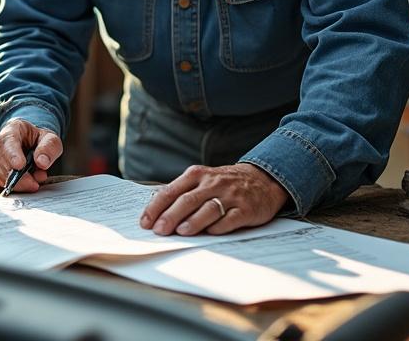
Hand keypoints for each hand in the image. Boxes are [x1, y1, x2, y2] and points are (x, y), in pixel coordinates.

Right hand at [0, 119, 62, 194]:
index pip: (8, 141)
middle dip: (19, 176)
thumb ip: (49, 148)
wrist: (31, 144)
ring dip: (18, 182)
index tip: (19, 166)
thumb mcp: (51, 139)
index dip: (12, 154)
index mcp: (13, 129)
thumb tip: (42, 162)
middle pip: (2, 160)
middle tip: (35, 183)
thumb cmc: (39, 140)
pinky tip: (26, 183)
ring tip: (35, 180)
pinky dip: (14, 186)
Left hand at [139, 163, 289, 236]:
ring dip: (194, 221)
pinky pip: (232, 218)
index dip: (156, 207)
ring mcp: (231, 195)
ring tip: (182, 232)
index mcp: (197, 175)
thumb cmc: (225, 184)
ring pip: (209, 208)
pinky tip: (210, 233)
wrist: (263, 179)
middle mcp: (213, 183)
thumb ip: (181, 192)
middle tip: (159, 230)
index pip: (171, 191)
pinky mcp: (247, 208)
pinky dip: (220, 226)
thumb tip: (154, 209)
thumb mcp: (202, 179)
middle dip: (171, 216)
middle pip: (188, 200)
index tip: (145, 222)